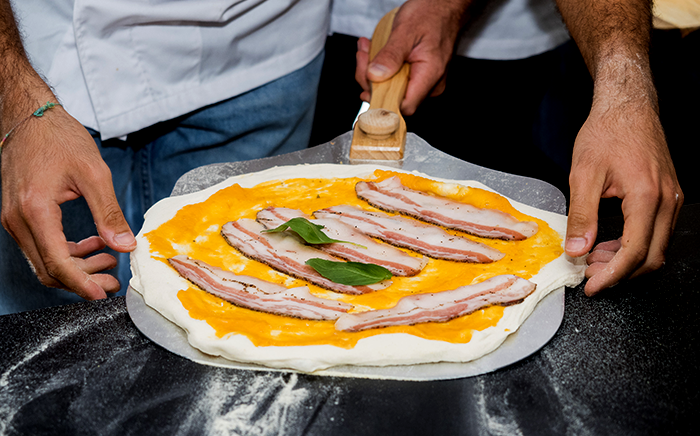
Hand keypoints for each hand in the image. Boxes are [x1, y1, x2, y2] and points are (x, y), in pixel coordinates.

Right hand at [1, 104, 136, 299]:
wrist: (29, 115)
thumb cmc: (59, 137)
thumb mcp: (94, 173)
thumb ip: (109, 213)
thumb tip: (125, 245)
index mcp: (35, 210)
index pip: (57, 263)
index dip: (82, 284)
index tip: (104, 294)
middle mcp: (18, 220)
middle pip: (48, 269)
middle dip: (83, 281)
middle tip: (114, 278)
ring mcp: (14, 219)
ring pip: (44, 261)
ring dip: (77, 267)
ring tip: (110, 259)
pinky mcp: (19, 215)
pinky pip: (41, 246)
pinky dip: (66, 252)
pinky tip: (93, 244)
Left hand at [355, 0, 468, 114]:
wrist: (444, 6)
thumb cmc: (432, 14)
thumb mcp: (406, 31)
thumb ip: (391, 55)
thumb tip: (375, 76)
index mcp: (429, 76)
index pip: (403, 106)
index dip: (382, 101)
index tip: (366, 87)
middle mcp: (429, 84)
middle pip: (393, 97)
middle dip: (371, 77)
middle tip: (364, 56)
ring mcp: (424, 81)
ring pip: (391, 87)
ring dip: (374, 70)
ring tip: (368, 48)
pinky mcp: (417, 76)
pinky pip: (395, 79)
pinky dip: (382, 66)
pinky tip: (376, 51)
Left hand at [565, 98, 682, 295]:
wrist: (627, 108)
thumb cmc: (605, 134)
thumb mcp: (583, 175)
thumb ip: (581, 216)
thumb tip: (577, 250)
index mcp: (647, 197)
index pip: (634, 253)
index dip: (611, 276)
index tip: (591, 286)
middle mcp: (667, 200)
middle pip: (651, 257)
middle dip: (620, 274)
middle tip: (590, 276)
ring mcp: (672, 198)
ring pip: (657, 247)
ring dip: (627, 261)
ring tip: (594, 259)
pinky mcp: (669, 196)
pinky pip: (657, 232)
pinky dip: (634, 245)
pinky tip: (609, 244)